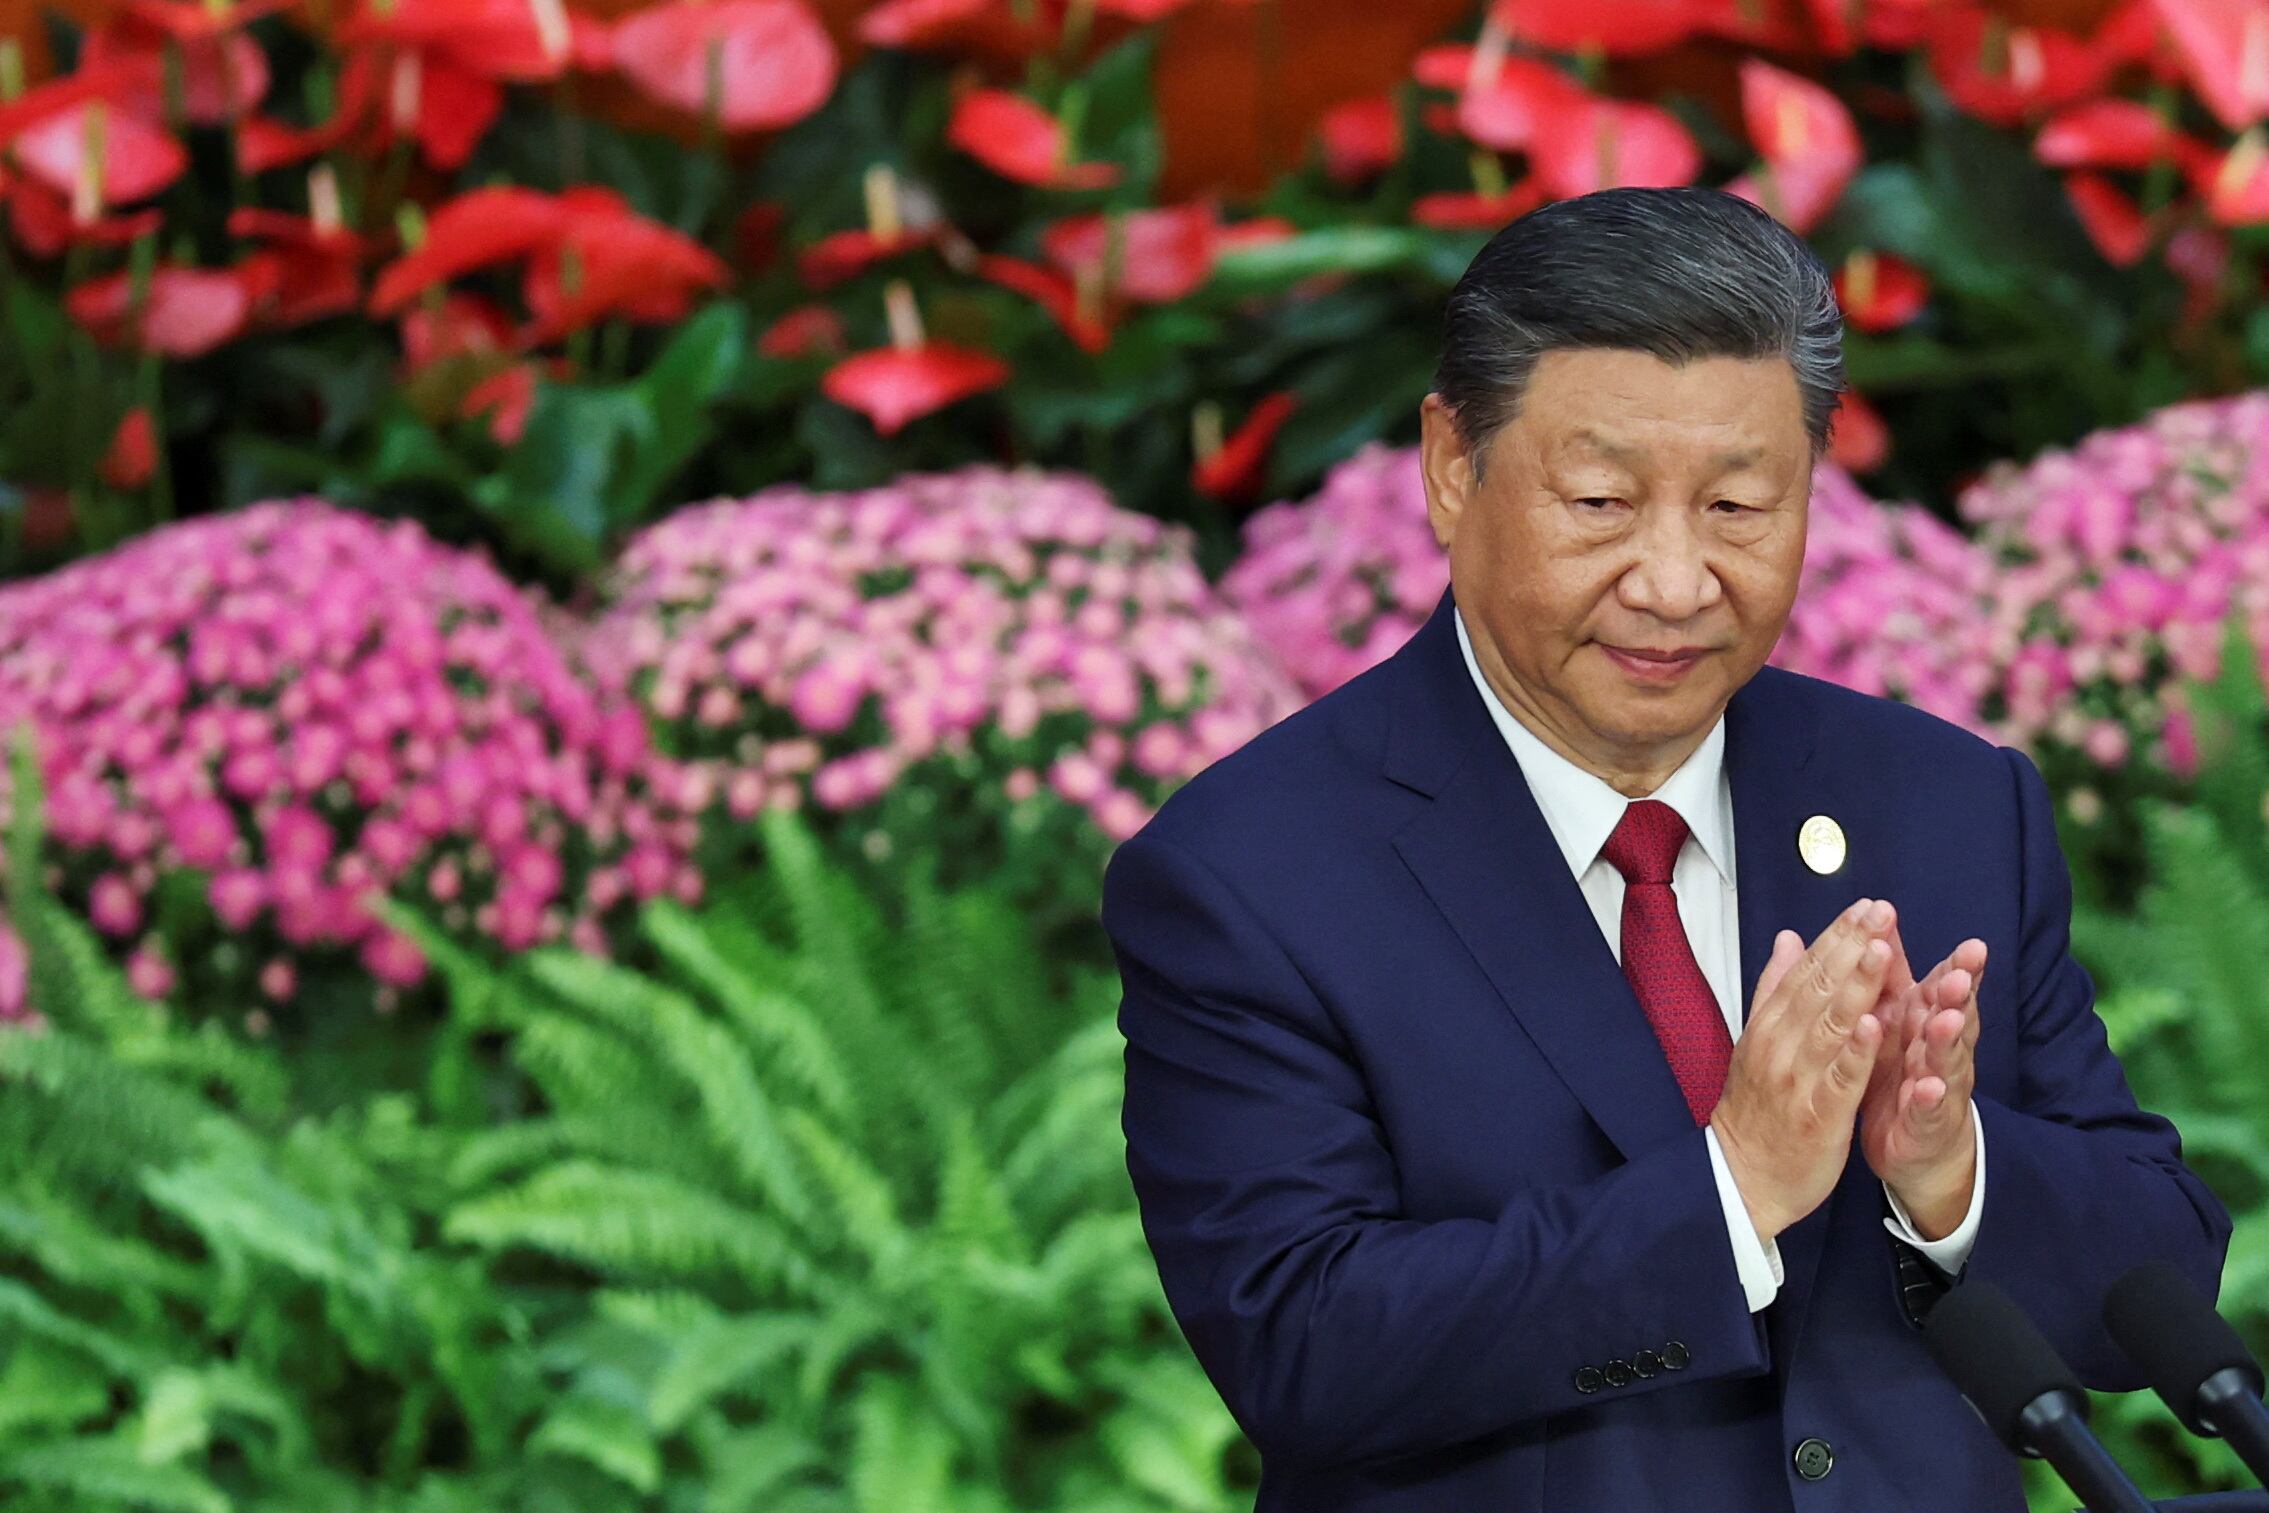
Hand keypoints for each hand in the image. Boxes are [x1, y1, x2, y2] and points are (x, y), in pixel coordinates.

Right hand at [1708, 897, 1895, 1244]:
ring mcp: (1797, 1081)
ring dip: (1855, 987)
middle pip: (1818, 990)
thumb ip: (1775, 989)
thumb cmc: (1756, 1111)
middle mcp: (1780, 1047)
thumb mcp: (1758, 1041)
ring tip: (1880, 951)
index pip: (1805, 972)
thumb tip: (1788, 938)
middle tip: (1881, 913)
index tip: (1865, 907)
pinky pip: (1838, 1080)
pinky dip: (1855, 1052)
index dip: (1836, 937)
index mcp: (1769, 1027)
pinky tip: (1874, 1025)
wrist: (1741, 1178)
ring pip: (1829, 1026)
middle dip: (1851, 948)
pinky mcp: (1816, 1117)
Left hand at [1861, 925, 1983, 1238]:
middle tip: (1963, 975)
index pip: (1944, 990)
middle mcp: (1940, 1051)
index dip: (1959, 969)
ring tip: (1949, 1020)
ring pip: (1945, 1060)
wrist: (1917, 1149)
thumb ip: (1892, 979)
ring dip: (1947, 1040)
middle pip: (1953, 1018)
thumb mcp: (1896, 1023)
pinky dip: (1929, 1098)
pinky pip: (1927, 1109)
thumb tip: (1881, 926)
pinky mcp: (1925, 1123)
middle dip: (1960, 997)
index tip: (1973, 945)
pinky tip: (1929, 1088)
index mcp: (1926, 1023)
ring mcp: (1938, 1087)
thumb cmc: (1904, 1073)